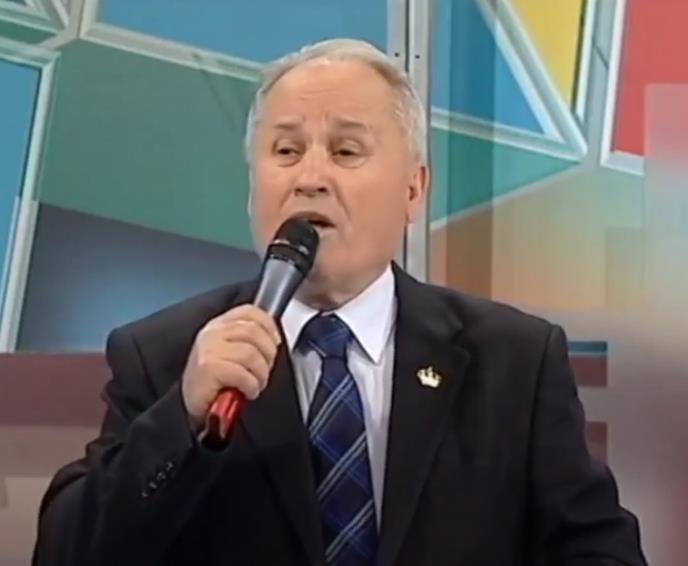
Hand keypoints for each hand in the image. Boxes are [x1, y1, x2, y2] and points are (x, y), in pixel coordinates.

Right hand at [181, 304, 281, 432]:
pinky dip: (251, 385)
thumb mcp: (230, 353)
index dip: (268, 326)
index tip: (274, 342)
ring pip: (251, 353)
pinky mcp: (208, 368)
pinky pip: (243, 374)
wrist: (192, 407)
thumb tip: (273, 338)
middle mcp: (212, 333)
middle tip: (264, 371)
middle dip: (268, 355)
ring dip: (260, 374)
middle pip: (254, 332)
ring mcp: (209, 349)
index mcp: (219, 325)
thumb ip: (247, 340)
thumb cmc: (213, 383)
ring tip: (255, 384)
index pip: (249, 312)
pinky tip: (247, 391)